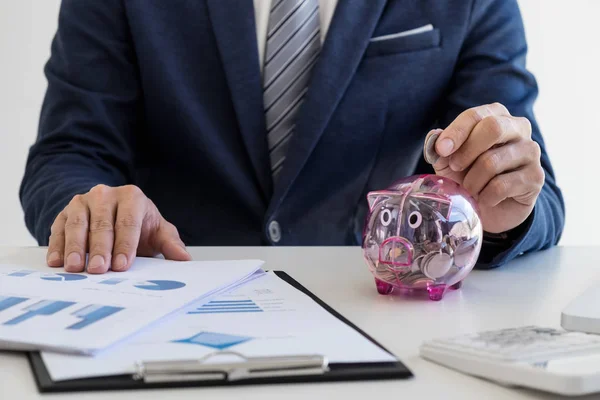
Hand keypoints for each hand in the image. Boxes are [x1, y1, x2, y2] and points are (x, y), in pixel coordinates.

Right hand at [46, 184, 191, 272]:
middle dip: (101, 248)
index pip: (129, 221)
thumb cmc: (138, 224)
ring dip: (76, 247)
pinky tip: (56, 261)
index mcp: (132, 197)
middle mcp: (106, 195)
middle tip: (100, 270)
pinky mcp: (64, 212)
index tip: (122, 265)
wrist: (113, 210)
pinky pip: (58, 228)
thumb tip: (185, 260)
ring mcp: (83, 202)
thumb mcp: (157, 231)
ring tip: (76, 268)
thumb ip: (170, 243)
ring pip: (78, 224)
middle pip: (103, 223)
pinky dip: (57, 245)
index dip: (125, 244)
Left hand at [429, 103, 544, 232]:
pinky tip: (485, 199)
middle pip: (493, 128)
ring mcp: (531, 152)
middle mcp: (519, 128)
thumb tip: (435, 137)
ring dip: (472, 181)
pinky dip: (485, 196)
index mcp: (497, 116)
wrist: (490, 208)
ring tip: (470, 188)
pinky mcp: (536, 177)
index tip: (441, 150)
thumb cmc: (469, 176)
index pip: (476, 115)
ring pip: (492, 162)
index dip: (456, 132)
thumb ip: (441, 147)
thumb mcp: (448, 161)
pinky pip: (500, 186)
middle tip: (455, 167)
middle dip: (466, 151)